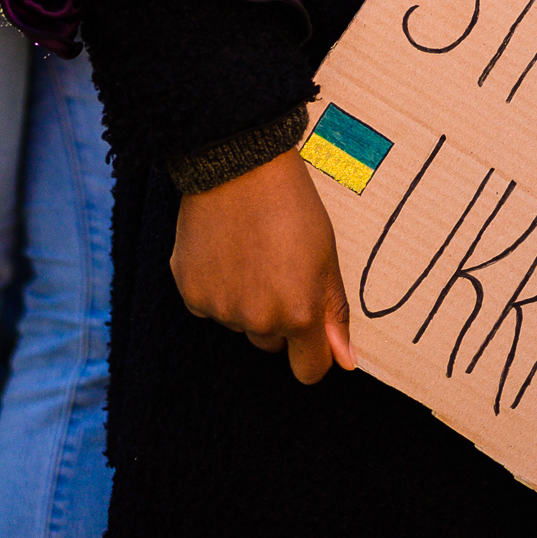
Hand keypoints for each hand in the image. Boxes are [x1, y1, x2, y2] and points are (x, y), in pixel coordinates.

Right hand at [171, 148, 354, 383]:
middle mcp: (259, 320)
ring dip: (245, 301)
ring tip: (250, 252)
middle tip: (278, 269)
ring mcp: (222, 310)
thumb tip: (345, 362)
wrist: (239, 167)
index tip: (310, 334)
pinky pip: (209, 307)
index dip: (312, 353)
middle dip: (278, 318)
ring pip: (240, 323)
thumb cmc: (292, 206)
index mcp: (300, 314)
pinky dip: (216, 288)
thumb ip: (333, 313)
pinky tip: (224, 251)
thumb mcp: (326, 256)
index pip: (309, 370)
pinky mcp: (191, 295)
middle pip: (272, 344)